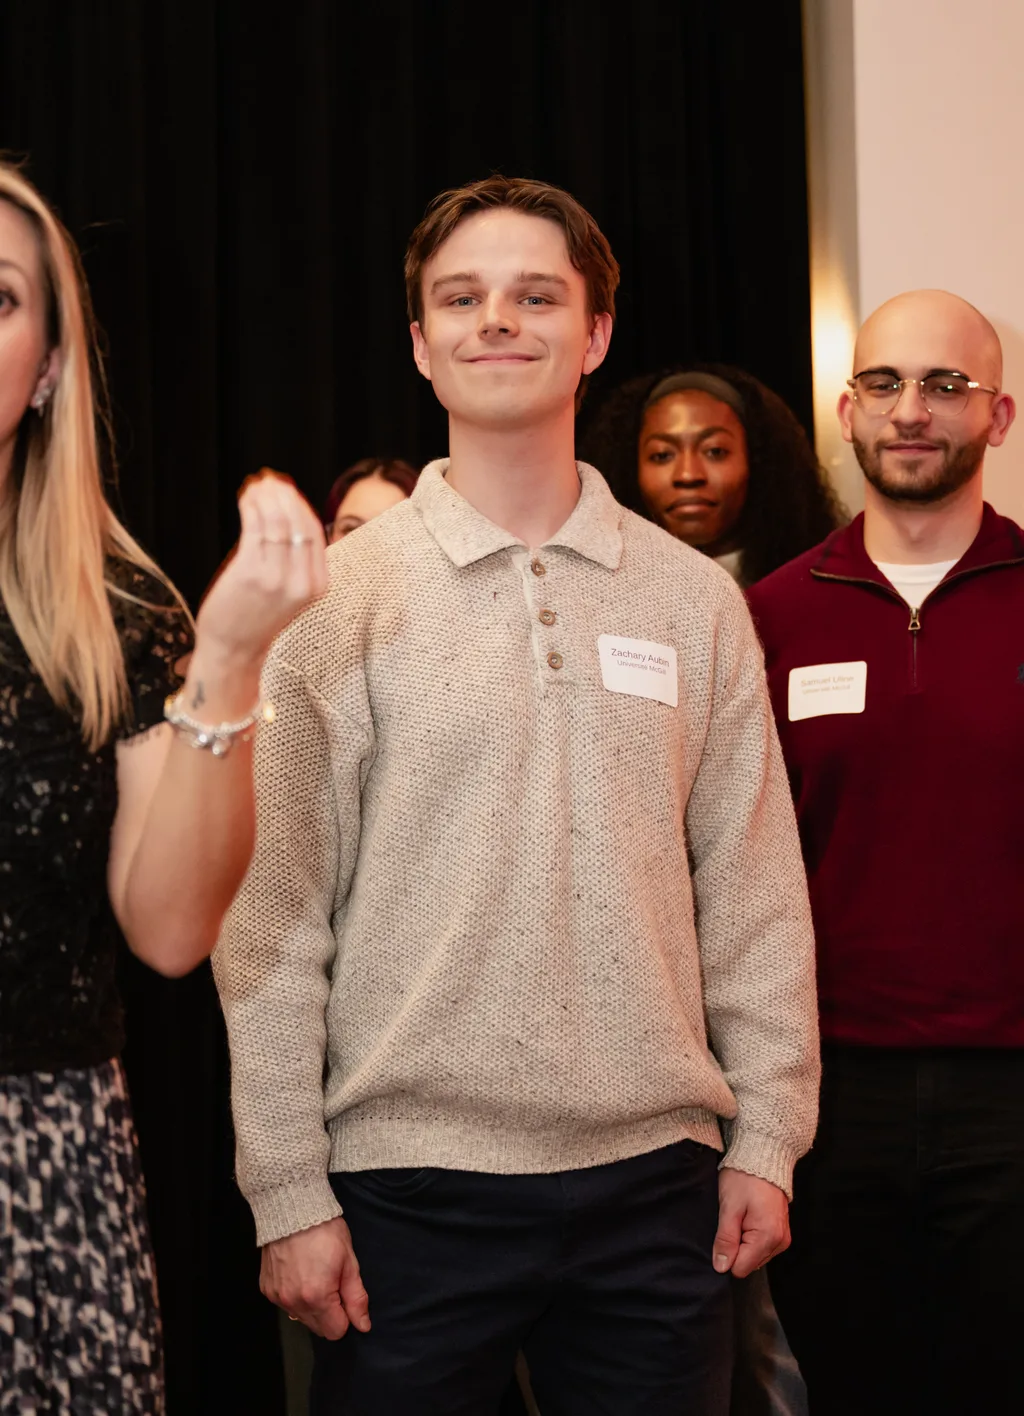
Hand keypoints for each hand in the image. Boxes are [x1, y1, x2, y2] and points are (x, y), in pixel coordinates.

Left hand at [196, 469, 327, 670]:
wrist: (234, 650)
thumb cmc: (256, 616)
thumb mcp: (288, 591)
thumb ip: (295, 560)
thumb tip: (287, 511)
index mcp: (318, 585)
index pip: (315, 532)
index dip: (299, 505)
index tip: (284, 490)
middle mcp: (303, 582)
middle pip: (299, 523)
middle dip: (284, 496)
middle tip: (268, 481)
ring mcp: (278, 578)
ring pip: (278, 522)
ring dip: (265, 498)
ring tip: (254, 487)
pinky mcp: (252, 574)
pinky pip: (256, 528)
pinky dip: (251, 507)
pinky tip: (245, 500)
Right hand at [260, 1216, 369, 1339]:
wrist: (293, 1209)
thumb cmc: (325, 1231)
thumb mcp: (349, 1261)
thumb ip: (356, 1298)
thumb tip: (363, 1325)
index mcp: (317, 1297)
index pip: (335, 1332)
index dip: (345, 1315)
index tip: (344, 1294)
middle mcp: (293, 1302)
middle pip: (318, 1328)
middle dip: (329, 1312)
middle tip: (331, 1282)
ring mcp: (277, 1297)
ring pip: (301, 1318)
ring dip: (311, 1306)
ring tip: (314, 1275)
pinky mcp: (267, 1289)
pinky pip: (285, 1305)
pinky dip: (294, 1296)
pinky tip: (299, 1273)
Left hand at [713, 1167, 790, 1278]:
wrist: (763, 1155)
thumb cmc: (744, 1178)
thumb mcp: (729, 1207)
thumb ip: (725, 1240)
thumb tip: (721, 1267)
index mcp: (768, 1237)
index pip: (740, 1268)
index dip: (727, 1253)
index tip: (724, 1231)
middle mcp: (780, 1242)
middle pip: (748, 1264)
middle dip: (736, 1247)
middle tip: (733, 1220)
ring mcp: (782, 1238)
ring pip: (754, 1256)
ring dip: (743, 1241)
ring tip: (741, 1216)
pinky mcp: (781, 1233)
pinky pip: (761, 1247)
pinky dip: (751, 1237)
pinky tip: (748, 1218)